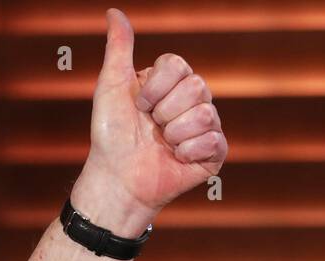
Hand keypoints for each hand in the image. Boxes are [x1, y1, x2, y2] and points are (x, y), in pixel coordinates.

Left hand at [77, 8, 227, 223]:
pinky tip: (176, 159)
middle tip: (152, 129)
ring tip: (162, 145)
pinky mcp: (214, 153)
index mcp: (172, 82)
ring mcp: (205, 127)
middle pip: (197, 86)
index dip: (155, 88)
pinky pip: (213, 141)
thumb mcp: (110, 87)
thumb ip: (119, 48)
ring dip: (174, 134)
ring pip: (205, 114)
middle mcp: (192, 100)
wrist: (117, 180)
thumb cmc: (111, 136)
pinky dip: (187, 152)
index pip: (179, 65)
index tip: (139, 106)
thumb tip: (113, 12)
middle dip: (165, 112)